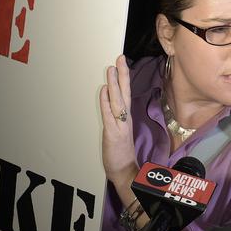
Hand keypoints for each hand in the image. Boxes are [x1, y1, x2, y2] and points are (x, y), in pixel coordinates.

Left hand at [99, 54, 137, 189]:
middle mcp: (125, 119)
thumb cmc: (121, 153)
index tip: (121, 63)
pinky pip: (109, 116)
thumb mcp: (119, 131)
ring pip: (118, 101)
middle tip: (120, 58)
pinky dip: (106, 103)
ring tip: (112, 69)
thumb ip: (115, 116)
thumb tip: (109, 98)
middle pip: (125, 93)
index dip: (124, 78)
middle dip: (122, 75)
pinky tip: (104, 91)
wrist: (125, 172)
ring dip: (114, 85)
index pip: (126, 94)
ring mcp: (120, 126)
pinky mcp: (113, 134)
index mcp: (126, 118)